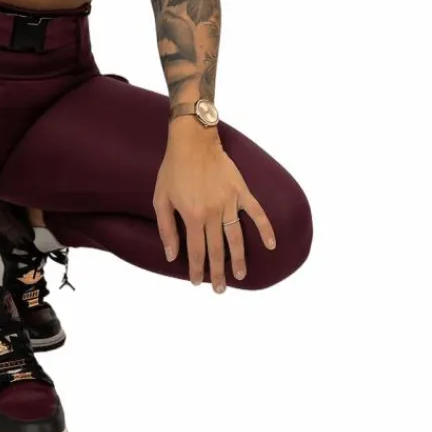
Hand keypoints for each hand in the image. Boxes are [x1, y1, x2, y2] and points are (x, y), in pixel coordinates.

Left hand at [153, 120, 275, 291]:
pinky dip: (265, 229)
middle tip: (220, 290)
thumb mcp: (161, 198)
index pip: (196, 250)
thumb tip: (172, 255)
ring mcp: (229, 202)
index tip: (197, 282)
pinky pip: (256, 213)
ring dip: (239, 259)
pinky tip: (271, 245)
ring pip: (236, 237)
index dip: (196, 269)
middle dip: (218, 272)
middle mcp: (213, 212)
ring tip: (241, 276)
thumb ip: (166, 228)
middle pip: (217, 249)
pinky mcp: (241, 191)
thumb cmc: (173, 169)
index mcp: (192, 215)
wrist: (192, 141)